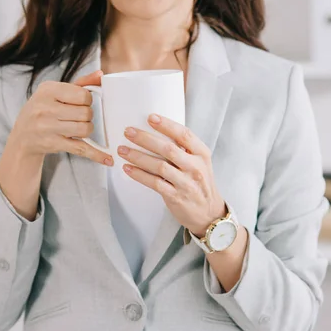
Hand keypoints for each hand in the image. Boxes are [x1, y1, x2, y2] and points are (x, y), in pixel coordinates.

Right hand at [10, 70, 112, 165]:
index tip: (81, 103)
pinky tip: (107, 159)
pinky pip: (81, 149)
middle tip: (79, 117)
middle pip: (86, 113)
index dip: (87, 100)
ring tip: (79, 127)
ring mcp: (48, 127)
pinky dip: (96, 154)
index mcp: (47, 90)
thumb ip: (80, 83)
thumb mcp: (55, 92)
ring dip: (87, 129)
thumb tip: (101, 75)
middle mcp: (45, 108)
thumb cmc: (42, 110)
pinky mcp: (53, 144)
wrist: (23, 137)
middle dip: (88, 116)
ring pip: (85, 129)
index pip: (83, 94)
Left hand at [118, 114, 225, 235]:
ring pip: (159, 166)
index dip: (166, 125)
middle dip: (145, 138)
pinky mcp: (176, 197)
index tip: (150, 117)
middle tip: (128, 132)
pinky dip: (139, 175)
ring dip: (138, 156)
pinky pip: (154, 183)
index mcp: (202, 154)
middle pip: (168, 148)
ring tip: (122, 150)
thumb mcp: (199, 162)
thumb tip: (156, 131)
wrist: (209, 213)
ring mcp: (186, 183)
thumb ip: (184, 149)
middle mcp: (195, 167)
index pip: (184, 134)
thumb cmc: (199, 183)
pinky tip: (128, 168)